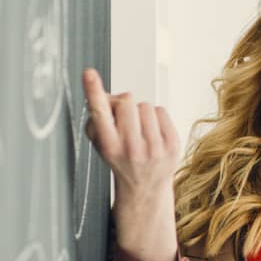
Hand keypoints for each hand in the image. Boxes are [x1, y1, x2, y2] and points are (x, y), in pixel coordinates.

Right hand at [82, 68, 179, 260]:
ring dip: (140, 112)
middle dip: (123, 104)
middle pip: (126, 102)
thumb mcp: (101, 143)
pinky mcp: (172, 145)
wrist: (144, 187)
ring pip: (145, 105)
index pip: (100, 114)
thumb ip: (97, 118)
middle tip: (123, 119)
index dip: (93, 91)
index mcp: (109, 146)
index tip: (88, 73)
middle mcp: (132, 148)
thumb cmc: (120, 158)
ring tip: (139, 129)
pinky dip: (155, 117)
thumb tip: (107, 96)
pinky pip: (161, 111)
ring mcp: (155, 148)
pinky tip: (152, 132)